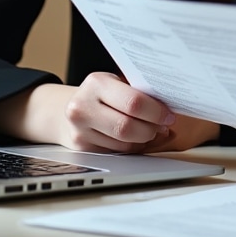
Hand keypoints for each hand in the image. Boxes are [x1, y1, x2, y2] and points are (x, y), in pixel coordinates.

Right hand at [0, 74, 218, 152]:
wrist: (63, 110)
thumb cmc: (100, 94)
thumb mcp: (115, 84)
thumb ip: (138, 93)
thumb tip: (172, 109)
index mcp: (96, 83)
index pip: (133, 102)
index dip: (156, 112)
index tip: (170, 115)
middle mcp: (82, 106)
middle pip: (127, 127)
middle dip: (152, 129)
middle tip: (164, 125)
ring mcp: (79, 130)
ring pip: (123, 144)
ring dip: (145, 140)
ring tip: (153, 131)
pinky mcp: (81, 148)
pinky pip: (116, 153)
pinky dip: (133, 148)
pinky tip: (139, 140)